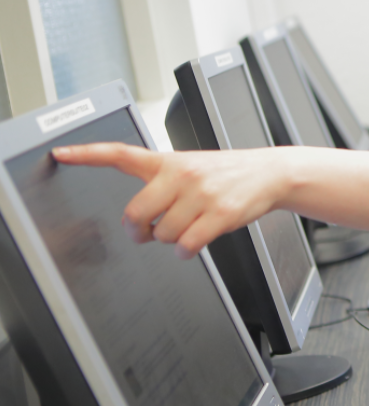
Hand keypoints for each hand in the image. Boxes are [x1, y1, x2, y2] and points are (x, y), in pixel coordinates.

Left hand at [51, 143, 285, 258]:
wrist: (270, 172)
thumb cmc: (227, 173)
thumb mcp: (192, 166)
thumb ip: (162, 183)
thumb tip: (138, 218)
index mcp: (169, 161)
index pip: (121, 153)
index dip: (87, 154)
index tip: (61, 154)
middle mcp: (182, 175)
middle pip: (136, 213)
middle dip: (137, 230)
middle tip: (145, 232)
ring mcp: (201, 194)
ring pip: (163, 234)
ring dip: (171, 240)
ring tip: (188, 227)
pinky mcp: (220, 214)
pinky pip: (187, 245)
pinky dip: (186, 251)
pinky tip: (195, 241)